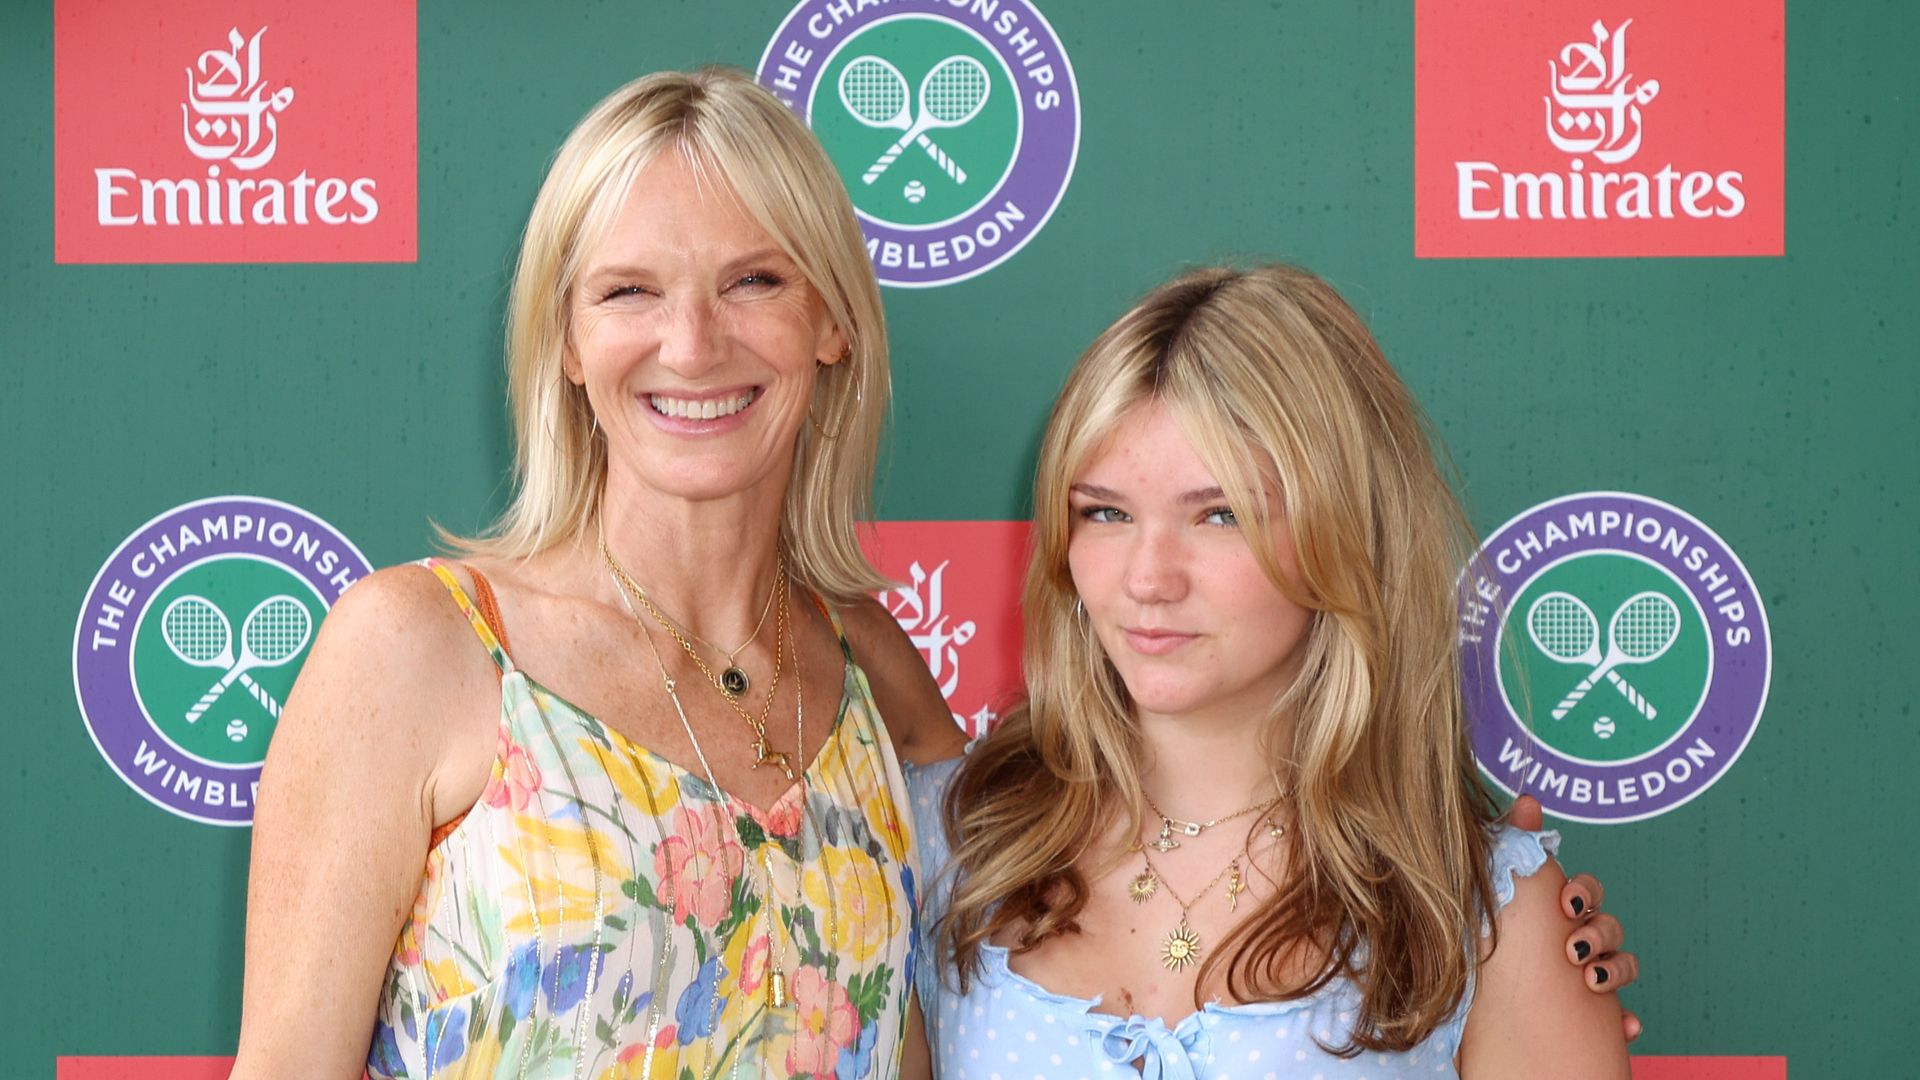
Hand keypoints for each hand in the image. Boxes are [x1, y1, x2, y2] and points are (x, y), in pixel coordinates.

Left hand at [1508, 794, 1642, 1042]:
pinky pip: (1621, 1017)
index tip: (1565, 904)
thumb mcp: (1497, 890)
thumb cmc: (1493, 936)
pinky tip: (1626, 1026)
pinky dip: (1627, 1020)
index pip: (1586, 891)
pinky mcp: (1594, 1012)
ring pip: (1623, 963)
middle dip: (1597, 932)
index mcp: (1558, 909)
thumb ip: (1514, 844)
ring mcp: (1591, 972)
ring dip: (1614, 969)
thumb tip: (1528, 799)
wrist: (1481, 1006)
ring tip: (1591, 981)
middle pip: (1608, 925)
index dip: (1582, 893)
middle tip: (1574, 948)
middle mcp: (1580, 937)